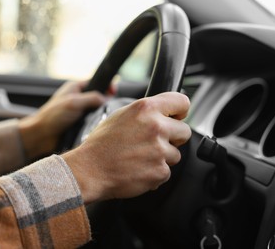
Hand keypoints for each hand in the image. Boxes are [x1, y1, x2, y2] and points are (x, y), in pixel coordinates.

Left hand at [19, 81, 104, 159]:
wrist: (41, 136)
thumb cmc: (52, 116)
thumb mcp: (74, 102)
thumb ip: (92, 98)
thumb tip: (107, 100)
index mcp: (75, 88)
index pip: (96, 82)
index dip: (106, 86)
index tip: (113, 92)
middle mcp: (78, 99)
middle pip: (99, 98)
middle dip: (105, 103)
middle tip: (108, 108)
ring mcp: (80, 112)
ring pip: (98, 111)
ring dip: (101, 116)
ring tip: (102, 119)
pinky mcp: (80, 124)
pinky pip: (94, 122)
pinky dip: (97, 125)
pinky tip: (97, 128)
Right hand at [63, 92, 191, 203]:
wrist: (89, 170)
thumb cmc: (102, 144)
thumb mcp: (122, 114)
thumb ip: (147, 111)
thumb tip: (167, 111)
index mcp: (146, 108)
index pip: (183, 102)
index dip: (180, 111)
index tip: (177, 117)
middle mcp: (156, 127)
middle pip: (185, 131)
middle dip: (174, 137)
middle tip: (154, 142)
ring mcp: (159, 150)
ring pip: (176, 153)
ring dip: (163, 157)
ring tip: (141, 157)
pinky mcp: (160, 171)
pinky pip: (167, 171)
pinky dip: (156, 172)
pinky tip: (140, 169)